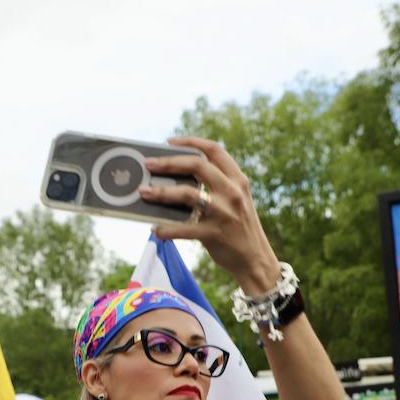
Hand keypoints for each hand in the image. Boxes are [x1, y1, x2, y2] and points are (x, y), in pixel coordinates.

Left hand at [139, 136, 281, 294]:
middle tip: (149, 164)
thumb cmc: (239, 226)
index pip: (214, 150)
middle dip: (168, 162)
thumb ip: (217, 185)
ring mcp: (223, 212)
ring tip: (144, 192)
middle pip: (196, 165)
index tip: (170, 141)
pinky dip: (166, 229)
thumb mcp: (236, 199)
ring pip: (187, 193)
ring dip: (161, 192)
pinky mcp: (213, 234)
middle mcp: (232, 192)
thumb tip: (177, 178)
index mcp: (237, 179)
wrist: (256, 258)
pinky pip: (183, 228)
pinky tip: (156, 229)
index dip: (191, 141)